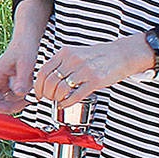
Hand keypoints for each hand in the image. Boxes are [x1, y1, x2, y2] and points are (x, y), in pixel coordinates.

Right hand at [0, 39, 38, 114]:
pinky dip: (23, 98)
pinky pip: (15, 96)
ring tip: (32, 97)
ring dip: (18, 103)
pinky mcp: (13, 83)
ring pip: (7, 100)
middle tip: (25, 103)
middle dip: (10, 107)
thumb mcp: (26, 63)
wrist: (28, 38)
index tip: (9, 108)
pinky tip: (32, 93)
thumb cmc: (25, 46)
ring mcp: (5, 82)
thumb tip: (20, 94)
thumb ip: (22, 79)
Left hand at [33, 35, 151, 108]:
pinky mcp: (95, 81)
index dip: (38, 85)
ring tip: (57, 101)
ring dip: (56, 99)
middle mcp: (73, 60)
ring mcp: (84, 70)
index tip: (38, 93)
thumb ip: (61, 63)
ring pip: (61, 89)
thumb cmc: (97, 56)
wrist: (120, 55)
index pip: (44, 71)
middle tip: (47, 99)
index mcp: (65, 53)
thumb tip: (46, 79)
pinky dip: (67, 102)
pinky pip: (76, 95)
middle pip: (50, 81)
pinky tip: (65, 104)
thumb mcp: (75, 53)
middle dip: (46, 94)